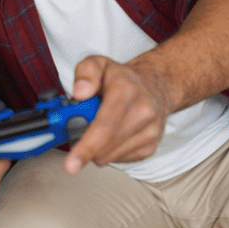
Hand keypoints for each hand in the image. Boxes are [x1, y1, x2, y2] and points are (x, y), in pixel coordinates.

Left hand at [64, 55, 169, 174]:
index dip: (86, 147)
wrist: (156, 87)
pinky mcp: (150, 147)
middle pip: (105, 146)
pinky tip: (112, 134)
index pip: (105, 126)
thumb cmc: (122, 79)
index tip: (71, 163)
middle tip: (76, 130)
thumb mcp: (98, 63)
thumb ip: (85, 73)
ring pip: (109, 156)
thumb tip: (79, 93)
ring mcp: (149, 132)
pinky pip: (118, 159)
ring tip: (99, 126)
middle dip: (83, 147)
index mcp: (126, 91)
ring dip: (96, 148)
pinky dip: (108, 151)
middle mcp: (143, 113)